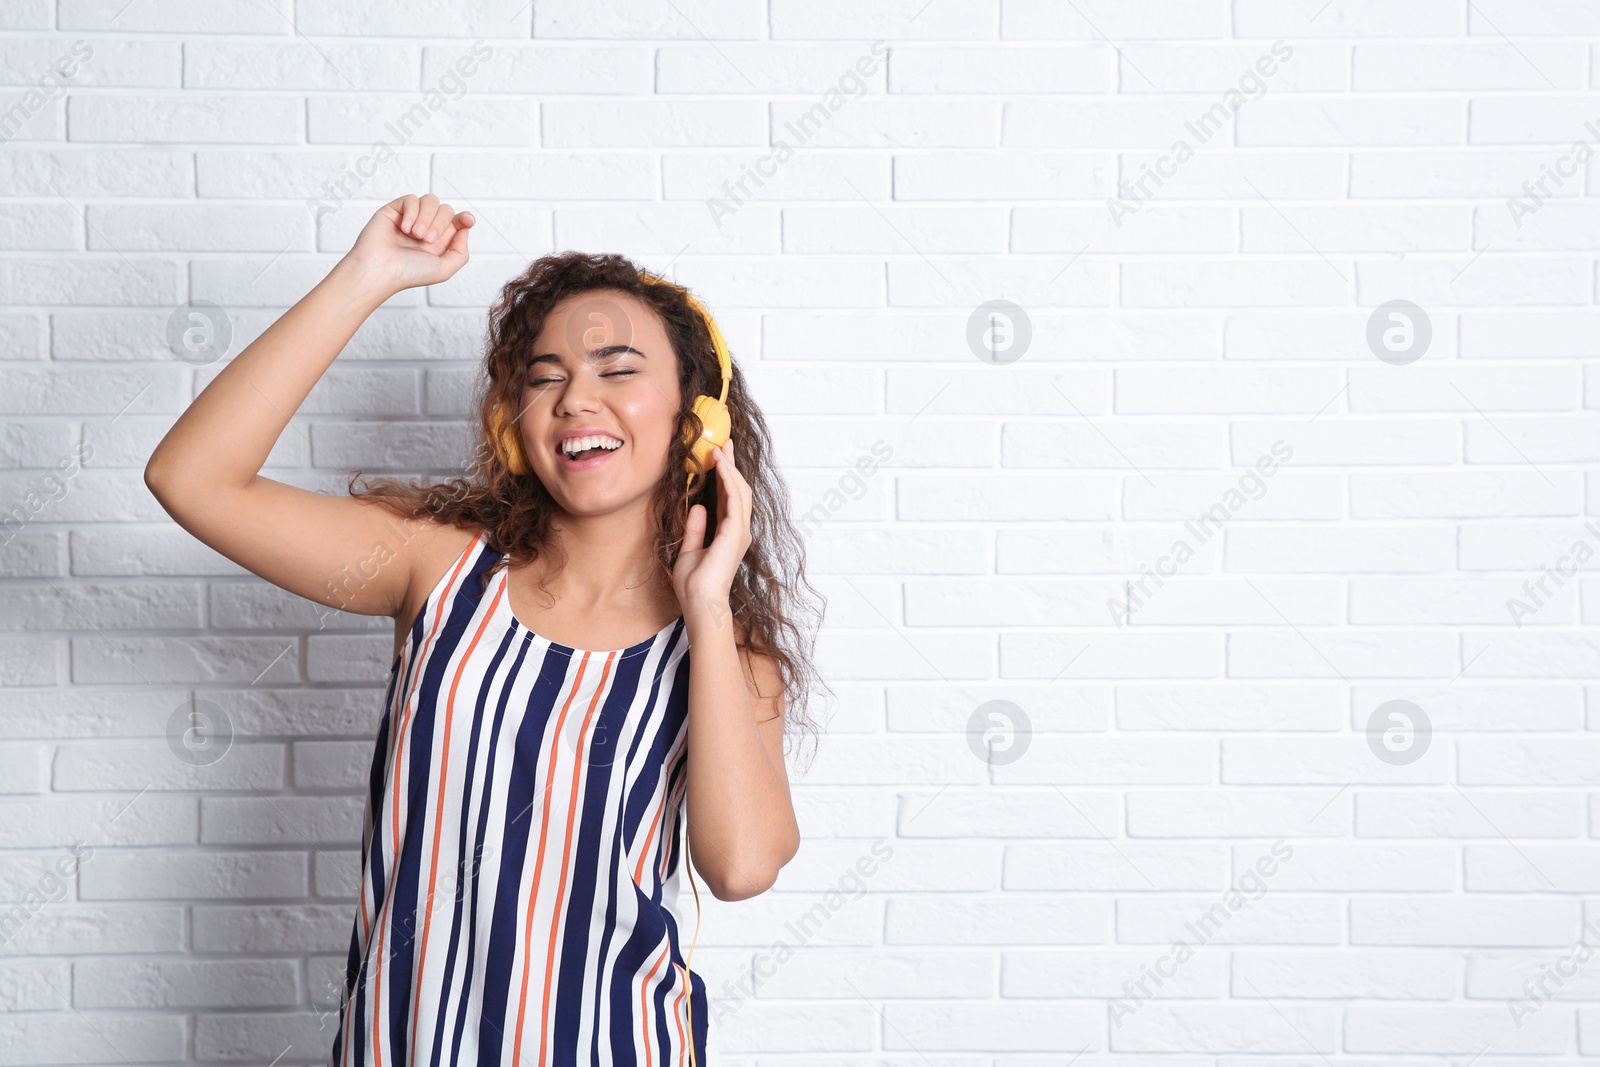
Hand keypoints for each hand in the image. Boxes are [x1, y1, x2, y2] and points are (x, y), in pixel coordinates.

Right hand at [344, 192, 474, 292]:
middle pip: (446, 210)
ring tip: (416, 235)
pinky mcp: (395, 210)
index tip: (467, 220)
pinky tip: (404, 229)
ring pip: (431, 200)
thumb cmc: (409, 273)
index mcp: (440, 242)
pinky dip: (412, 213)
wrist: (380, 269)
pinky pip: (411, 199)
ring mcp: (411, 218)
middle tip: (427, 240)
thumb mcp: (444, 269)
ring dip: (427, 217)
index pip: (458, 222)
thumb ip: (461, 252)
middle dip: (441, 223)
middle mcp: (427, 228)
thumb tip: (465, 229)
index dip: (465, 218)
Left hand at [672, 440, 751, 628]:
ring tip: (719, 448)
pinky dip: (727, 479)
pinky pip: (734, 498)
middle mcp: (738, 531)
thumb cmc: (695, 586)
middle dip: (731, 466)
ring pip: (739, 490)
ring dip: (730, 467)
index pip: (730, 498)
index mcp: (729, 535)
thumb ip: (696, 529)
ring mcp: (739, 531)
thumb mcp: (690, 550)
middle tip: (724, 444)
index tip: (720, 456)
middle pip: (739, 490)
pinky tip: (719, 465)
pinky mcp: (735, 532)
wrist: (700, 603)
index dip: (726, 476)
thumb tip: (698, 508)